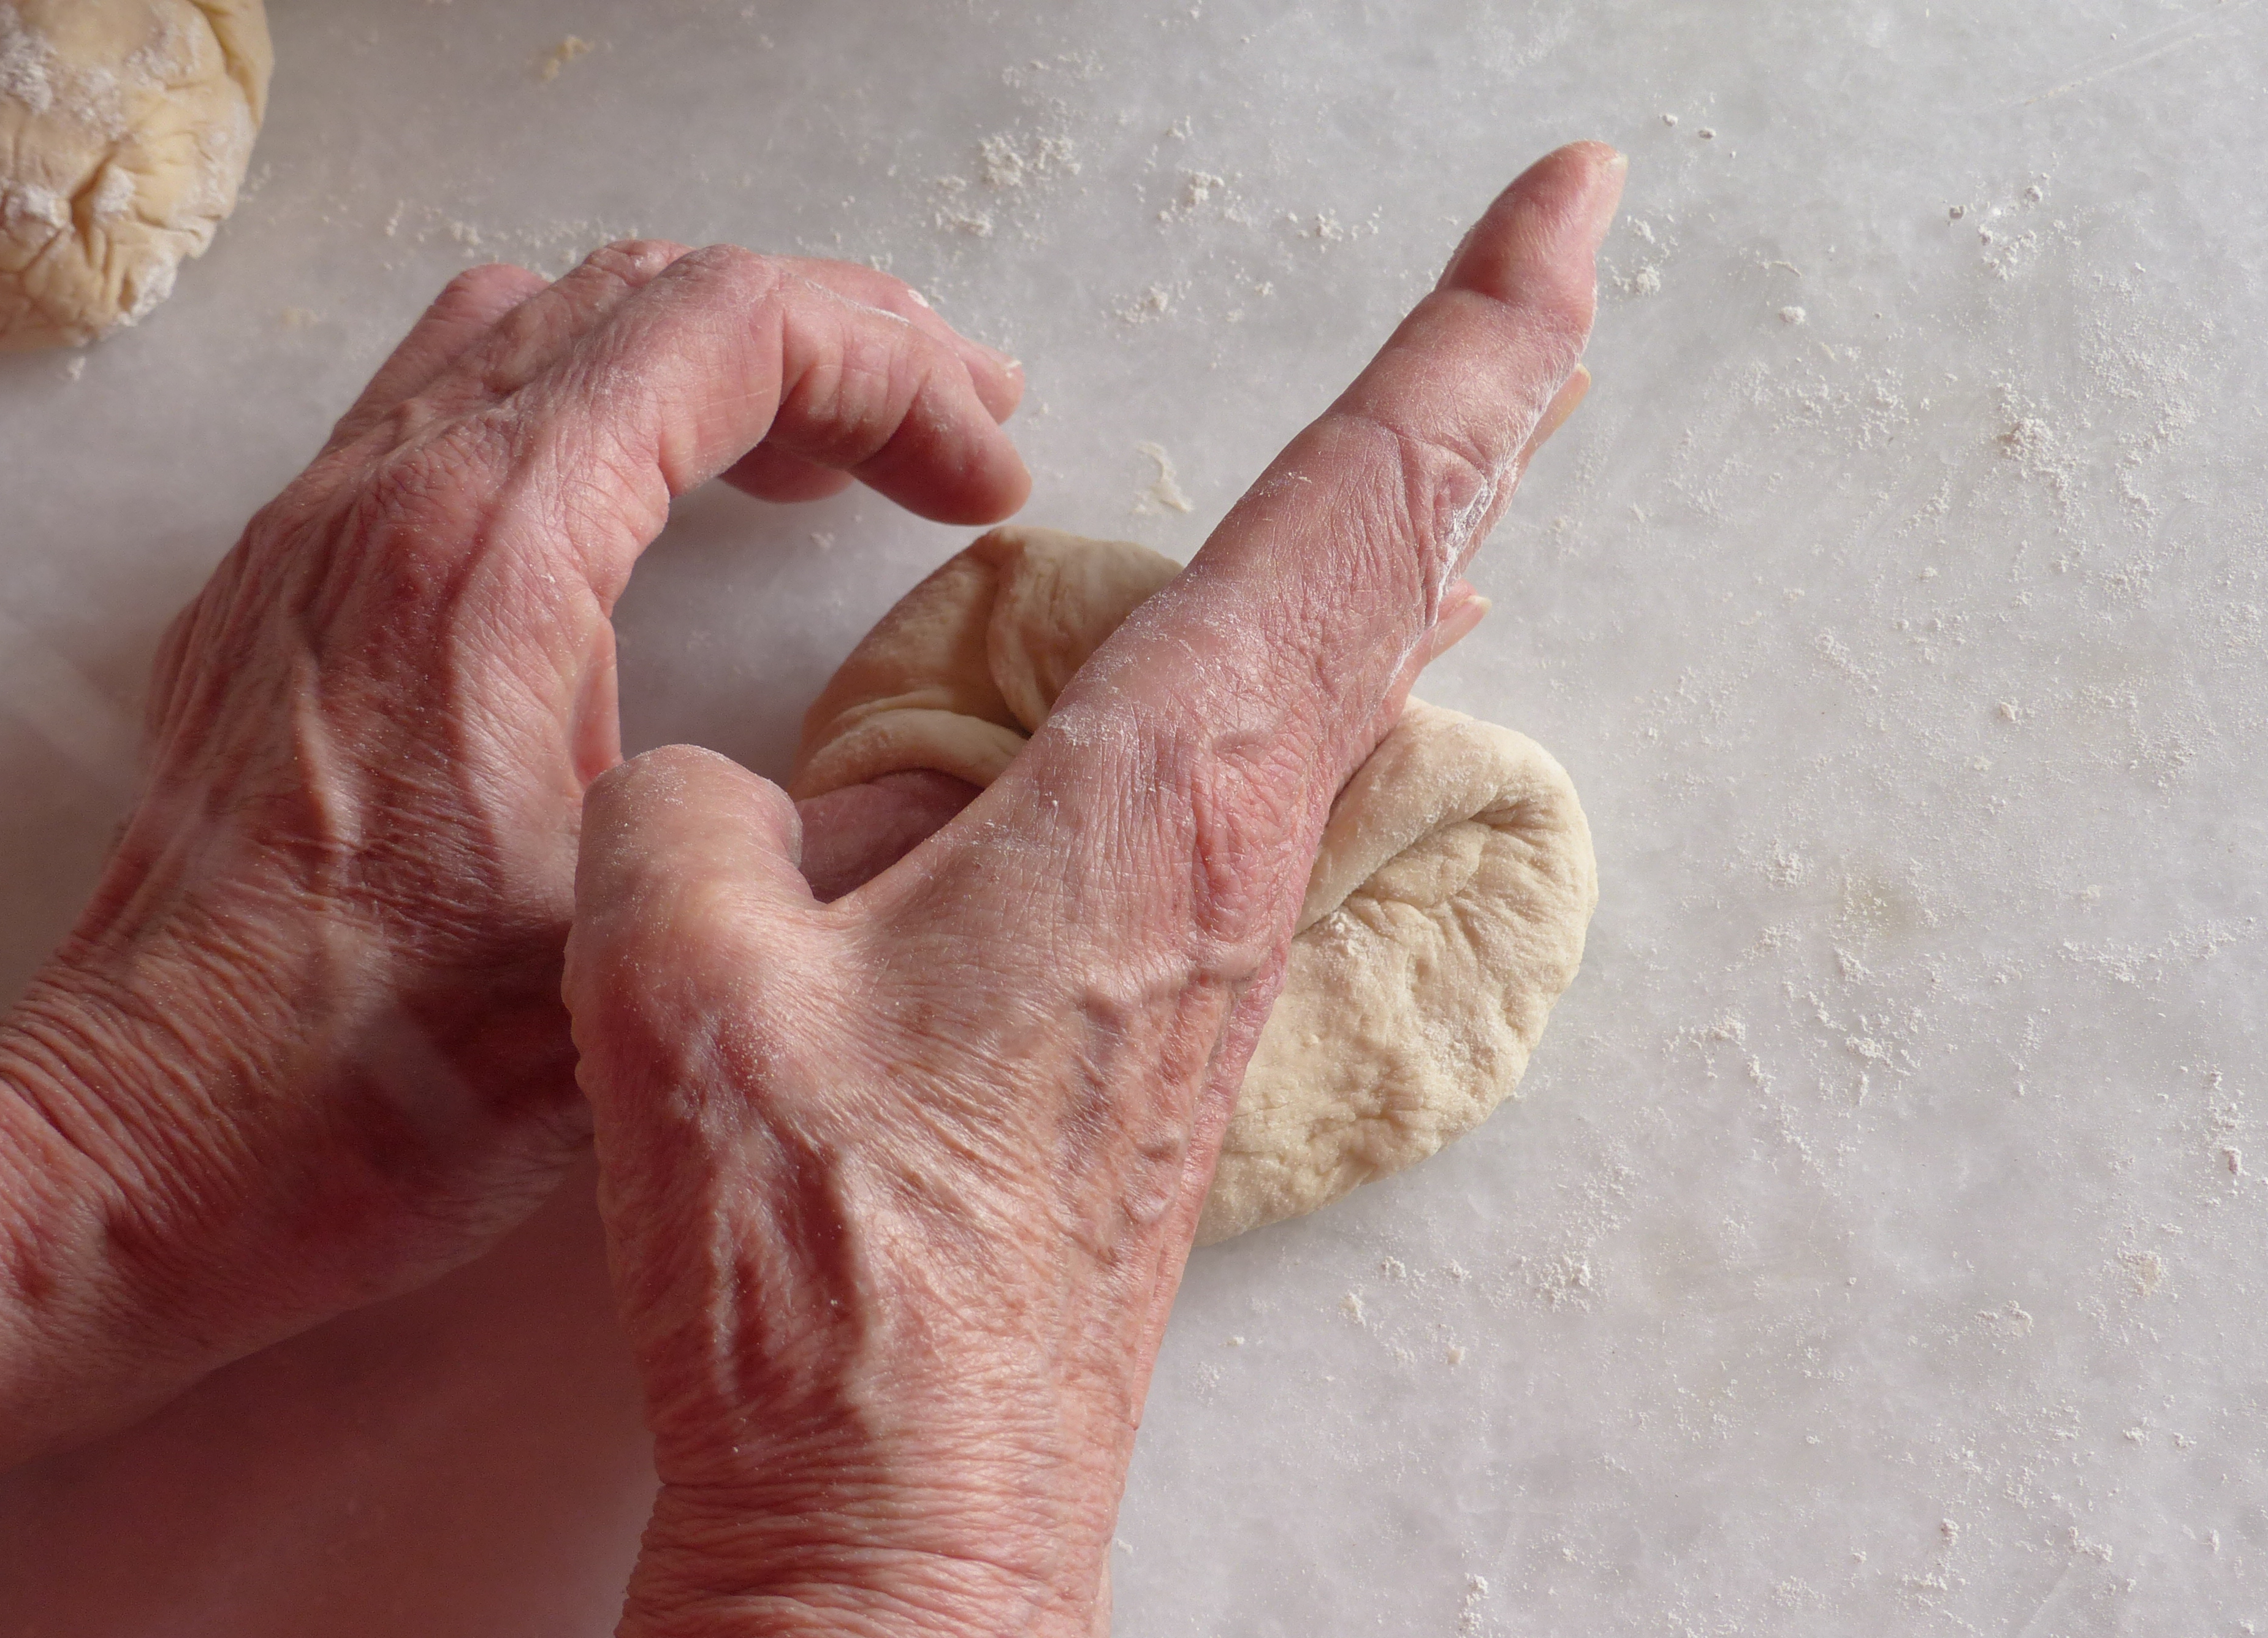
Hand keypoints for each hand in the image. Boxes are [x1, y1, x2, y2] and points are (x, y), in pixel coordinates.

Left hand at [0, 244, 1028, 1495]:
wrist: (141, 1153)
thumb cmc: (373, 1085)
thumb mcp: (661, 960)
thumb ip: (858, 844)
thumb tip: (995, 765)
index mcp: (490, 553)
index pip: (732, 329)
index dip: (899, 374)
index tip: (990, 476)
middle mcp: (390, 494)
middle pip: (651, 292)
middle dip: (839, 340)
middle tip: (957, 431)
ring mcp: (322, 525)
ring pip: (549, 323)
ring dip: (714, 354)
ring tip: (832, 451)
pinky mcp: (295, 580)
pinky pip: (460, 395)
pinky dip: (600, 400)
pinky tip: (658, 504)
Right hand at [565, 143, 1623, 1637]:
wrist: (906, 1507)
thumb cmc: (830, 1281)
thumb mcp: (691, 988)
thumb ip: (702, 822)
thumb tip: (730, 804)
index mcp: (1154, 803)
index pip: (1353, 504)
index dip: (1475, 334)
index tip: (1576, 207)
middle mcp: (1229, 853)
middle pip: (1399, 564)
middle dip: (1491, 388)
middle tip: (1565, 264)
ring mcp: (1218, 938)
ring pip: (1349, 669)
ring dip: (1411, 527)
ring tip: (1471, 421)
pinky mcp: (1171, 1008)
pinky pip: (1272, 772)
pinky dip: (1318, 662)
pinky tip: (1312, 660)